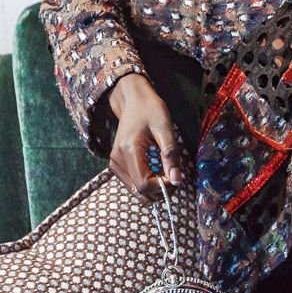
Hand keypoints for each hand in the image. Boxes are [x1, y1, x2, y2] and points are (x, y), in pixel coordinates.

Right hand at [107, 73, 183, 205]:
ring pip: (136, 190)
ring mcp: (115, 163)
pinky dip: (146, 182)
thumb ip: (170, 155)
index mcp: (128, 151)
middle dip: (159, 190)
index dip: (162, 186)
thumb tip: (176, 180)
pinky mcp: (116, 165)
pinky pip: (133, 183)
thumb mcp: (165, 129)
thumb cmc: (151, 110)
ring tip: (166, 172)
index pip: (144, 184)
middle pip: (139, 191)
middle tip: (174, 177)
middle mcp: (117, 160)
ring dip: (153, 188)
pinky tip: (156, 171)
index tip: (175, 177)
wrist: (133, 100)